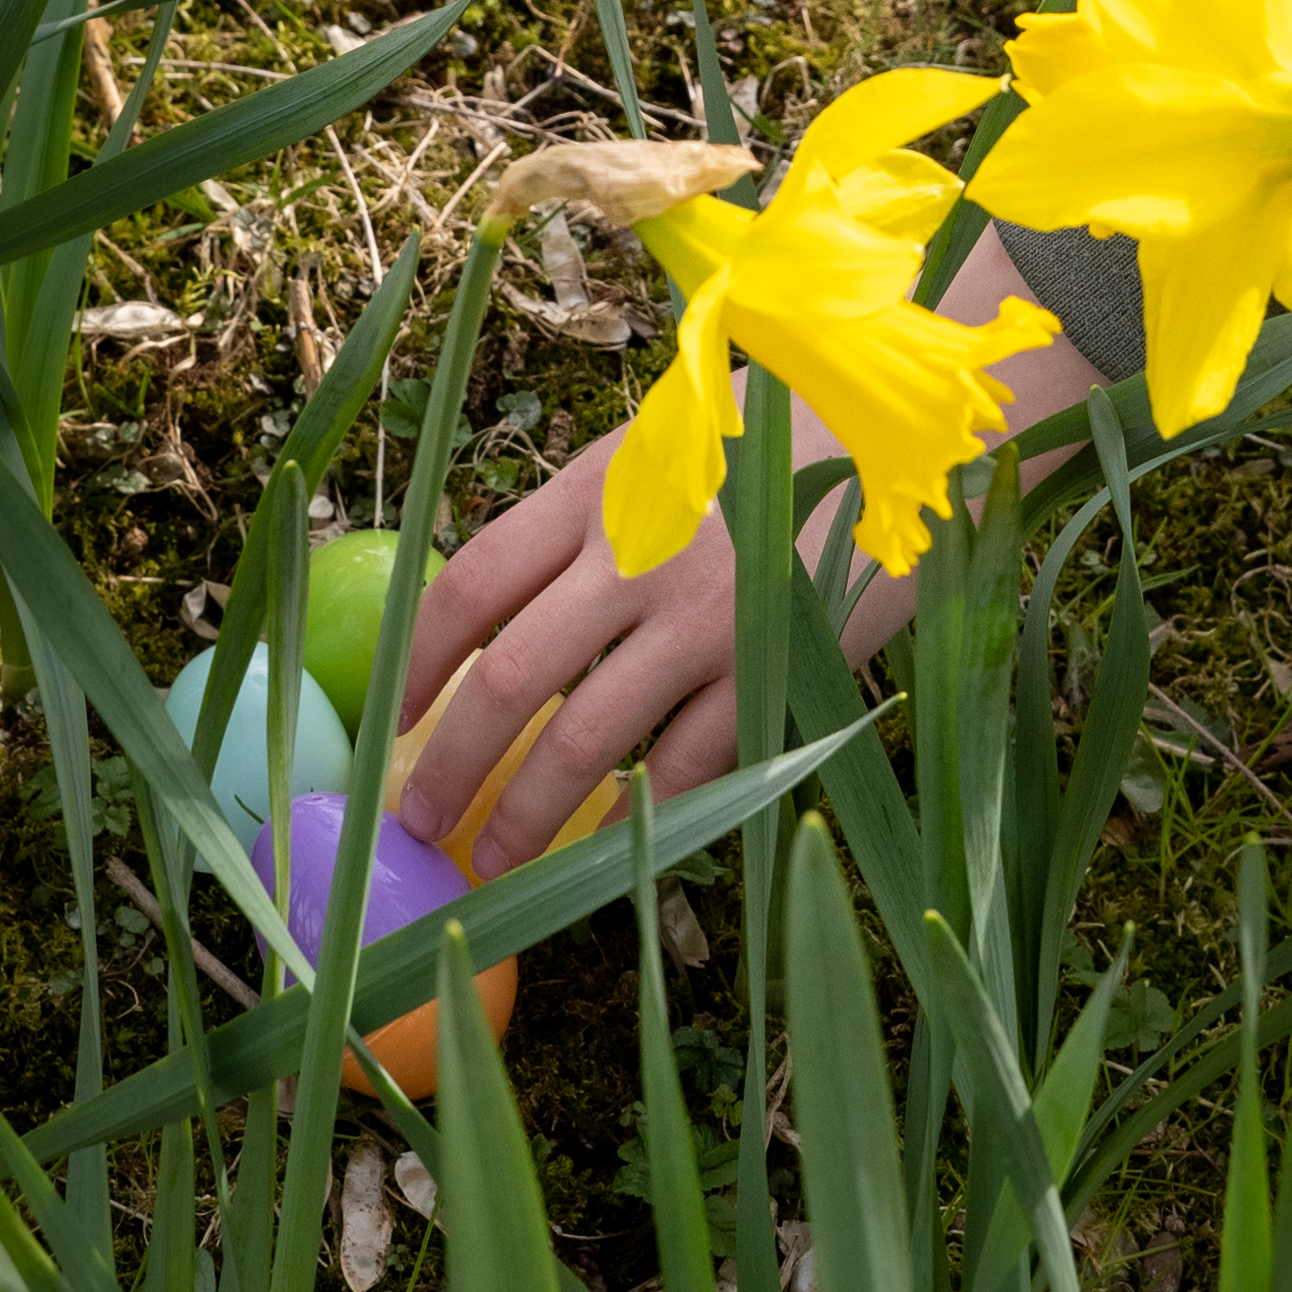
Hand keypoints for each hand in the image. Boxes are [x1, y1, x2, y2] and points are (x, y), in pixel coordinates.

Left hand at [390, 233, 1096, 877]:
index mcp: (594, 491)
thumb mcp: (653, 450)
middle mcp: (638, 556)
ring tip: (498, 863)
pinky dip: (652, 816)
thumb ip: (578, 526)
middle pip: (512, 679)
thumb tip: (490, 624)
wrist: (902, 427)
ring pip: (590, 743)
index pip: (469, 584)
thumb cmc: (764, 436)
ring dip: (531, 816)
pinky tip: (621, 845)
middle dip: (451, 764)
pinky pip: (694, 767)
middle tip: (417, 822)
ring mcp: (707, 620)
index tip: (388, 716)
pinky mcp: (773, 669)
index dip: (415, 661)